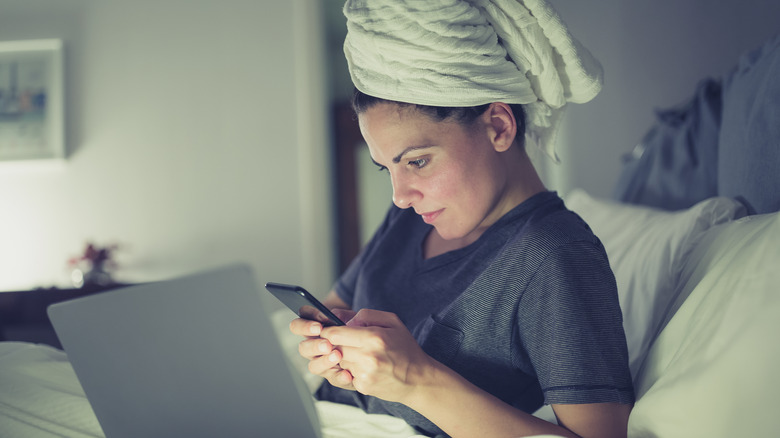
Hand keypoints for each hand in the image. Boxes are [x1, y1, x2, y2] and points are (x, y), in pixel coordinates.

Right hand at [289, 308, 356, 389]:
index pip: (298, 326)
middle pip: (303, 347)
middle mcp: (314, 347)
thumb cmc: (358, 327)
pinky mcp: (335, 376)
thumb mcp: (353, 317)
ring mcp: (323, 363)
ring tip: (337, 356)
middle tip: (327, 345)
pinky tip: (347, 374)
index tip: (318, 326)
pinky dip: (340, 377)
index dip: (304, 326)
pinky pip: (333, 379)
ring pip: (314, 365)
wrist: (371, 347)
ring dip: (324, 361)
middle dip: (314, 346)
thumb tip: (336, 316)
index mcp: (313, 330)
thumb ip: (343, 315)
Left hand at [320, 309, 434, 403]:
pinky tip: (367, 367)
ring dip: (346, 356)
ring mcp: (365, 374)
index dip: (328, 331)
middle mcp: (368, 357)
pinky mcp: (363, 386)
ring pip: (340, 361)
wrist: (418, 379)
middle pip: (335, 347)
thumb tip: (343, 319)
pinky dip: (353, 369)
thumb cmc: (405, 348)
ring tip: (363, 354)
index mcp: (374, 338)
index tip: (327, 329)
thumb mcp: (392, 322)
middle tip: (351, 341)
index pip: (336, 334)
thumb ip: (366, 314)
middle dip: (338, 343)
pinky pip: (347, 373)